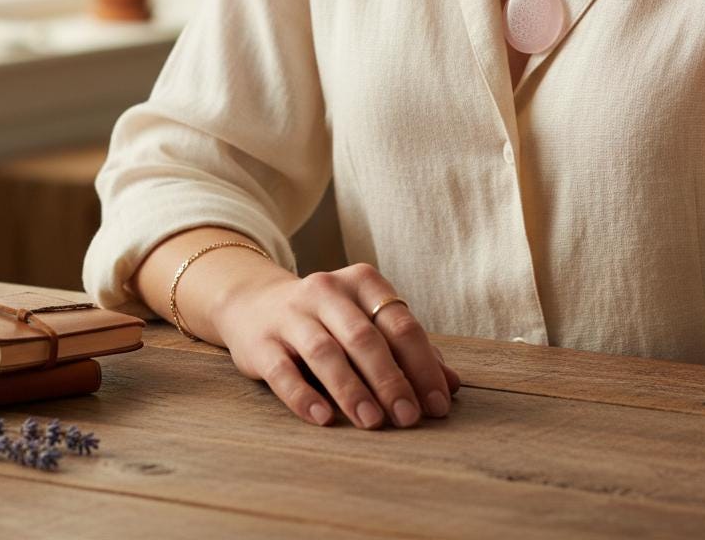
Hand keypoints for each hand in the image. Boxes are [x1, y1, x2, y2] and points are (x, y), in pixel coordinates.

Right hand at [211, 262, 461, 428]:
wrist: (253, 304)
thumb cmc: (327, 320)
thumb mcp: (366, 322)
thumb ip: (407, 351)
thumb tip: (452, 386)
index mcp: (361, 282)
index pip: (400, 323)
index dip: (422, 365)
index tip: (438, 404)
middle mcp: (326, 290)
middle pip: (364, 336)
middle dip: (390, 379)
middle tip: (408, 418)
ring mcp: (290, 314)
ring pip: (325, 351)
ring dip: (351, 389)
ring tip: (372, 422)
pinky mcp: (261, 342)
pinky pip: (283, 370)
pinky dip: (303, 395)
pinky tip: (323, 418)